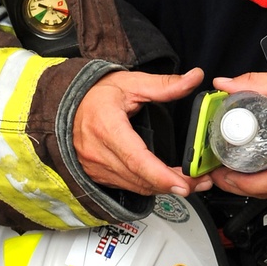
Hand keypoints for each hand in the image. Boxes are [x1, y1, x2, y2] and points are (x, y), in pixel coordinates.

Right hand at [72, 67, 211, 195]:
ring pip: (136, 187)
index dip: (160, 175)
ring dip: (164, 188)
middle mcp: (98, 152)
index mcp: (106, 127)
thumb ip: (165, 85)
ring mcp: (96, 167)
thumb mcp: (131, 82)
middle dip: (173, 184)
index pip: (136, 158)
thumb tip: (194, 77)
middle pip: (140, 178)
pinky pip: (128, 186)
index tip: (183, 183)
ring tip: (192, 183)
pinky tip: (167, 182)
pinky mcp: (98, 175)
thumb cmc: (94, 93)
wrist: (65, 105)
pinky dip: (149, 187)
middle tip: (201, 182)